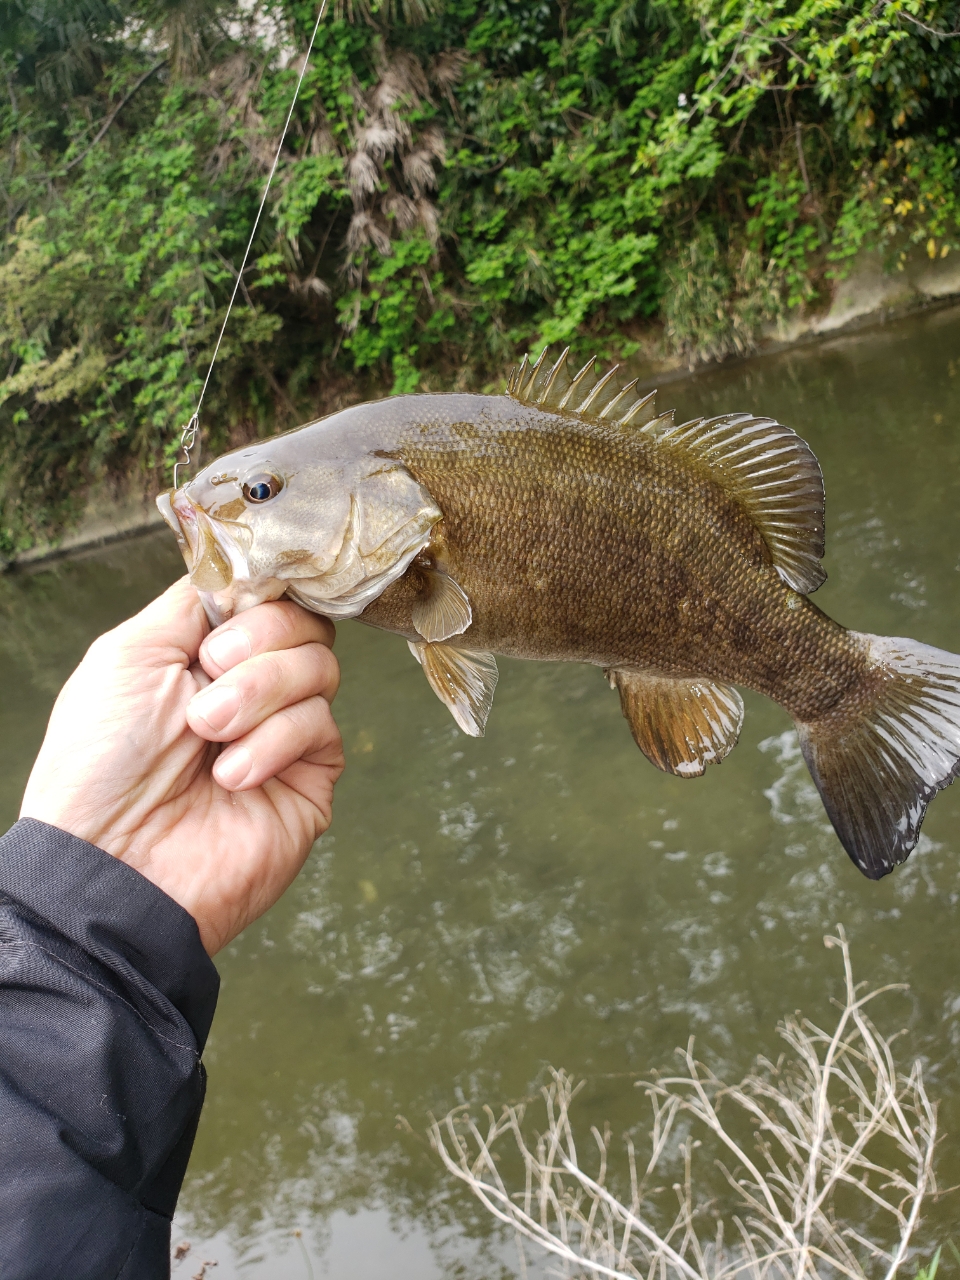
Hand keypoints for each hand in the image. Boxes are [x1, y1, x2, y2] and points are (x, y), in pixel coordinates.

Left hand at [20, 577, 343, 954]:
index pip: (267, 596)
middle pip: (304, 623)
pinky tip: (232, 775)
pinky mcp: (310, 777)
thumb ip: (193, 600)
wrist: (112, 860)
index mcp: (205, 653)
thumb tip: (247, 570)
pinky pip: (322, 725)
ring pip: (321, 667)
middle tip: (210, 675)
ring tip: (210, 734)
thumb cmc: (101, 761)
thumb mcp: (129, 652)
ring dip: (260, 693)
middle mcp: (250, 687)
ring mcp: (283, 732)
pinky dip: (274, 742)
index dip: (260, 595)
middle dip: (259, 642)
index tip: (233, 609)